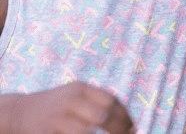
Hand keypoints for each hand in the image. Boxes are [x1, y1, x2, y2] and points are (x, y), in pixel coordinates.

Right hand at [8, 83, 134, 133]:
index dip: (125, 115)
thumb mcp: (74, 97)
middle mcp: (71, 99)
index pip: (111, 100)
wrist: (18, 111)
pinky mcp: (46, 131)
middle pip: (103, 115)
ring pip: (86, 132)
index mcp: (81, 88)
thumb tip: (124, 118)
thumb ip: (95, 103)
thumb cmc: (54, 107)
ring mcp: (57, 116)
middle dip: (119, 129)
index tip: (133, 127)